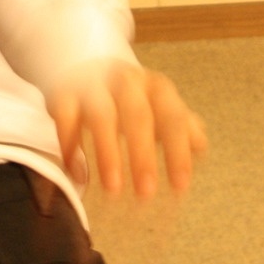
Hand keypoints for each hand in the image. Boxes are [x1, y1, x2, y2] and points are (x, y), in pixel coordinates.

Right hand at [48, 60, 207, 198]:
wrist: (89, 68)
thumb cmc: (132, 100)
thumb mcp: (160, 109)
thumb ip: (182, 128)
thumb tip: (199, 148)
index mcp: (157, 88)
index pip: (173, 118)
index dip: (177, 152)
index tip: (180, 187)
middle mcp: (126, 82)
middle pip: (137, 115)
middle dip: (142, 156)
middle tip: (145, 194)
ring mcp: (93, 86)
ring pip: (101, 115)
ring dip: (108, 153)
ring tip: (112, 189)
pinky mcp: (64, 94)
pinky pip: (65, 118)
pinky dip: (70, 145)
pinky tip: (79, 174)